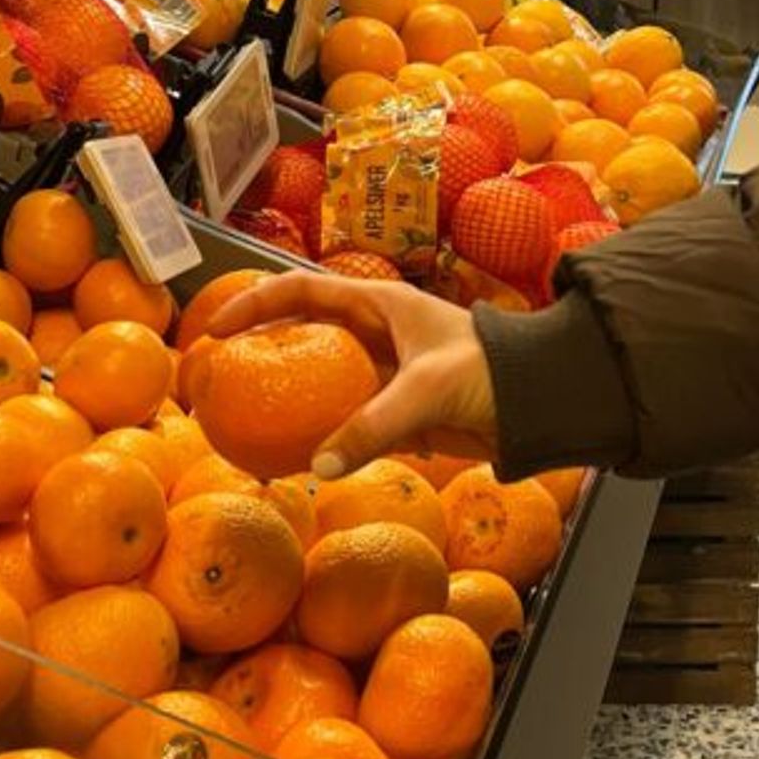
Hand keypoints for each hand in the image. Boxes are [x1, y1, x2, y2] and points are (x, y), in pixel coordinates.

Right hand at [209, 272, 498, 478]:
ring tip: (247, 423)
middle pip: (304, 334)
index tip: (216, 329)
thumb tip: (319, 467)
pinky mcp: (397, 412)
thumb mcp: (428, 390)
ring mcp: (385, 374)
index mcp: (380, 304)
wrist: (542, 401)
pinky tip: (296, 460)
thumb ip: (373, 426)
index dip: (254, 304)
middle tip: (221, 378)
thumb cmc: (493, 372)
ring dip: (290, 400)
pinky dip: (322, 439)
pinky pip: (348, 424)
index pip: (301, 291)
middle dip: (261, 351)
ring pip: (323, 382)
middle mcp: (376, 334)